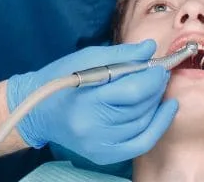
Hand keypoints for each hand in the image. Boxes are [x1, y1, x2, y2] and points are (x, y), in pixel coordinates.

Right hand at [7, 40, 177, 165]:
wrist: (37, 110)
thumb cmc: (60, 78)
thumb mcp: (86, 57)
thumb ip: (121, 54)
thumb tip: (151, 48)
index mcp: (86, 101)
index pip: (132, 91)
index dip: (152, 77)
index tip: (159, 65)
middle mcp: (93, 128)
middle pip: (140, 108)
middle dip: (156, 88)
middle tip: (160, 73)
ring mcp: (99, 145)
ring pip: (143, 124)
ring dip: (157, 104)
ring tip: (157, 88)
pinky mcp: (103, 155)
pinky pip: (141, 144)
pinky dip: (157, 126)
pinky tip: (166, 110)